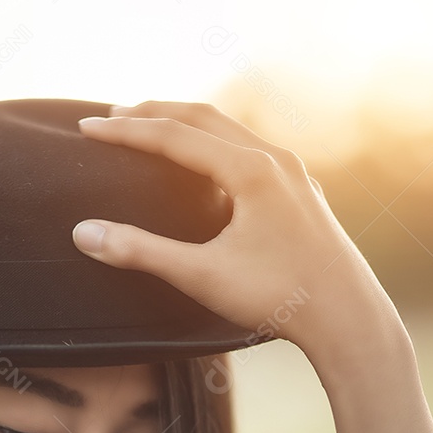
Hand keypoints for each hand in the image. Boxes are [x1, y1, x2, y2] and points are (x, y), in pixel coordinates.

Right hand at [72, 100, 399, 363]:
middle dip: (154, 114)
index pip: (174, 136)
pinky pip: (251, 150)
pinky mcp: (303, 193)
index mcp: (250, 170)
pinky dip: (216, 144)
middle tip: (113, 115)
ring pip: (231, 131)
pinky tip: (208, 164)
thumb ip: (141, 252)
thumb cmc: (278, 297)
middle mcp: (275, 160)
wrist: (348, 318)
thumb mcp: (202, 276)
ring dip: (187, 125)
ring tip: (153, 129)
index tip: (88, 127)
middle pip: (203, 118)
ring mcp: (293, 174)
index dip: (126, 131)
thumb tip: (84, 233)